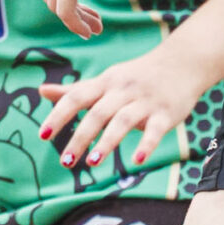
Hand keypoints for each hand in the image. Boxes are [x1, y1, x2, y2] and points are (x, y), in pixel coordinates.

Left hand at [37, 41, 209, 171]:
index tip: (43, 135)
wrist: (182, 62)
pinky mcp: (166, 113)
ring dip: (107, 142)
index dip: (59, 115)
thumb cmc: (136, 76)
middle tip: (65, 162)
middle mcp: (122, 91)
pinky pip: (155, 130)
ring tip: (92, 162)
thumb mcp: (105, 80)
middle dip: (80, 137)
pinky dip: (146, 144)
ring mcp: (145, 102)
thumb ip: (76, 90)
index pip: (77, 97)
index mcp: (105, 83)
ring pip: (123, 121)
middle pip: (97, 113)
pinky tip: (137, 160)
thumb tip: (41, 91)